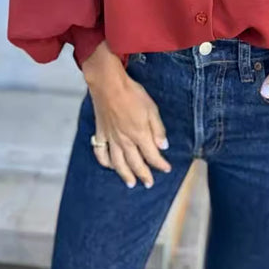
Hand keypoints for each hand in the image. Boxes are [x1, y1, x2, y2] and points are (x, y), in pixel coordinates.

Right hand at [81, 41, 170, 187]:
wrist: (108, 85)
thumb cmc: (132, 94)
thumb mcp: (152, 109)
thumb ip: (158, 129)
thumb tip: (164, 146)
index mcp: (140, 135)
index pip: (152, 156)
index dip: (161, 164)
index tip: (167, 169)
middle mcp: (125, 141)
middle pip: (135, 163)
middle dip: (144, 175)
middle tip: (149, 183)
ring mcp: (111, 138)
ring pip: (118, 163)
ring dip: (125, 175)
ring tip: (130, 183)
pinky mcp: (101, 133)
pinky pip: (101, 152)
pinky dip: (105, 162)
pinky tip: (109, 166)